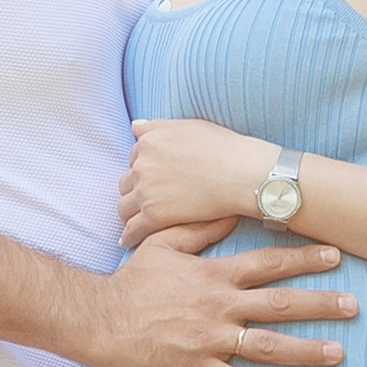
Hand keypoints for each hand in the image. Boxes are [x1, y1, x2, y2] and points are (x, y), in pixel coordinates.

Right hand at [85, 224, 356, 366]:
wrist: (98, 320)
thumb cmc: (132, 282)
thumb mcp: (164, 244)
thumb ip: (201, 228)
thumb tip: (232, 210)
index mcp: (213, 275)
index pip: (268, 264)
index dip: (304, 259)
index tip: (336, 255)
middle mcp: (218, 307)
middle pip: (280, 304)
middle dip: (320, 304)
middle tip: (354, 306)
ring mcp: (209, 340)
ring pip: (268, 346)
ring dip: (307, 350)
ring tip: (339, 353)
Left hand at [121, 117, 273, 247]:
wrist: (242, 174)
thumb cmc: (223, 148)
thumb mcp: (189, 125)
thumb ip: (158, 127)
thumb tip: (135, 128)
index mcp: (149, 143)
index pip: (135, 157)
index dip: (146, 167)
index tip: (156, 177)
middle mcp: (141, 166)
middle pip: (126, 181)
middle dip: (135, 189)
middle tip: (149, 199)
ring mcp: (146, 192)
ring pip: (124, 206)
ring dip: (131, 212)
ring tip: (138, 220)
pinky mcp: (154, 216)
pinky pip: (133, 229)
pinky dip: (130, 235)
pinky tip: (131, 240)